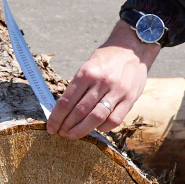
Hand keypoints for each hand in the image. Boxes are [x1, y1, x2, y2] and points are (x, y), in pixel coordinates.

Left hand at [49, 23, 157, 138]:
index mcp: (86, 73)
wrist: (133, 48)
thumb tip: (63, 109)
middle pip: (79, 111)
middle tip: (61, 133)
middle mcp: (101, 82)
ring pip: (96, 118)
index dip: (56, 117)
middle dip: (67, 126)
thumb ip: (78, 86)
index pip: (66, 101)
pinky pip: (114, 119)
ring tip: (74, 135)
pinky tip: (97, 128)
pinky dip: (103, 127)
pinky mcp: (130, 98)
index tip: (51, 127)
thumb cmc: (107, 59)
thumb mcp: (88, 66)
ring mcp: (116, 91)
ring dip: (82, 130)